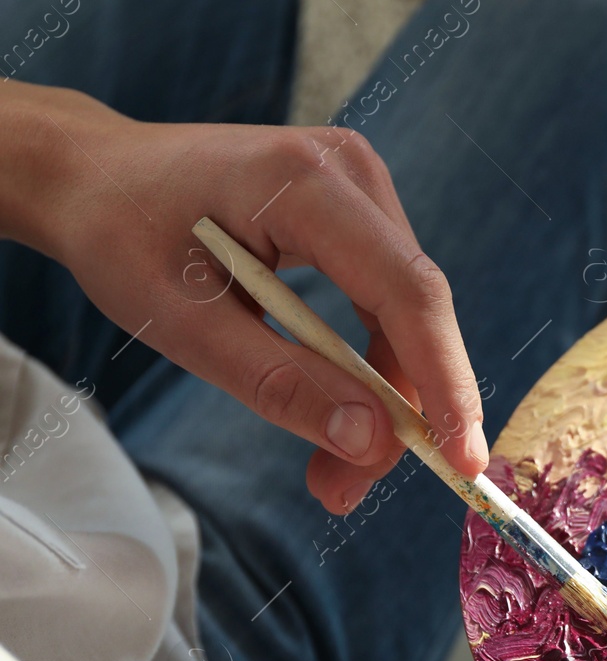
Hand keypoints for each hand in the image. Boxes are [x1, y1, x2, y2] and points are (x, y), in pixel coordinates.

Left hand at [12, 85, 485, 513]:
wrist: (92, 174)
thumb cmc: (120, 235)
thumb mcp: (182, 325)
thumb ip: (281, 383)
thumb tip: (371, 442)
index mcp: (303, 182)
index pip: (406, 291)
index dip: (443, 380)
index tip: (461, 459)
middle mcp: (351, 171)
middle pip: (416, 308)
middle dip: (403, 407)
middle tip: (347, 489)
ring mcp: (360, 186)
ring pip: (408, 312)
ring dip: (385, 396)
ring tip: (333, 471)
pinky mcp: (358, 210)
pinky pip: (388, 300)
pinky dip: (369, 365)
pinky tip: (341, 410)